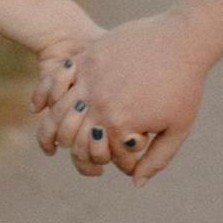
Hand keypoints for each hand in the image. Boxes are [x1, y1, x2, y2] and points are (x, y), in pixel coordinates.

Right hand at [35, 12, 211, 181]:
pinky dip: (44, 95)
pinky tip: (38, 106)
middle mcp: (99, 105)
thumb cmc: (185, 86)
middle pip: (70, 138)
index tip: (113, 161)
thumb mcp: (177, 129)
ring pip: (57, 112)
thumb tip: (135, 183)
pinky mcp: (87, 57)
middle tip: (71, 154)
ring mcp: (90, 79)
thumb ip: (156, 160)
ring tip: (49, 140)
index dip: (100, 161)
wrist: (183, 40)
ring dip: (49, 129)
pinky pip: (57, 80)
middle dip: (71, 150)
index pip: (95, 155)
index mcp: (118, 126)